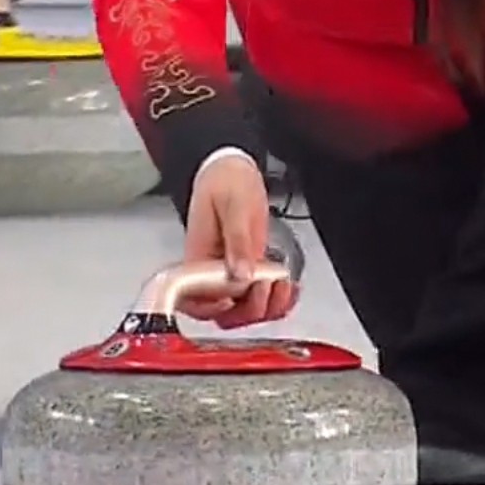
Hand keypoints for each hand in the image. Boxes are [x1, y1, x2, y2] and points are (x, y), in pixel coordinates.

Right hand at [180, 151, 294, 328]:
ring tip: (283, 286)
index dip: (212, 308)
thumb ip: (237, 241)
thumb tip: (239, 275)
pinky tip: (290, 290)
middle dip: (249, 309)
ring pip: (243, 312)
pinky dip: (278, 301)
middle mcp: (211, 273)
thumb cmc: (225, 182)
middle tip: (266, 285)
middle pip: (223, 315)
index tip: (233, 298)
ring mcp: (231, 274)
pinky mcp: (249, 270)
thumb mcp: (233, 205)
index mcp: (197, 259)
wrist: (233, 170)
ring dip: (267, 308)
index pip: (194, 300)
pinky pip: (259, 298)